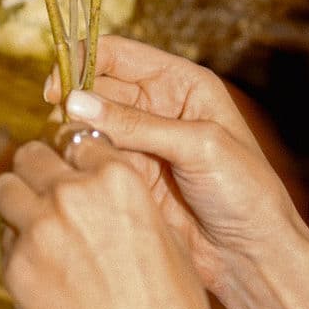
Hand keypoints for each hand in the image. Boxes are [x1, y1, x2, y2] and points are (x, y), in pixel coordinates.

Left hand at [0, 131, 234, 308]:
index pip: (78, 141)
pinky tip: (41, 269)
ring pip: (5, 188)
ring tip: (33, 222)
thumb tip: (105, 194)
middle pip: (33, 155)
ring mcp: (38, 230)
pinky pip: (4, 240)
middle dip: (39, 170)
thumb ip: (128, 204)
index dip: (76, 156)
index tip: (72, 168)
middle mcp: (72, 195)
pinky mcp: (16, 269)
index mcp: (118, 179)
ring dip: (17, 199)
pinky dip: (17, 246)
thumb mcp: (168, 240)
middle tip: (45, 191)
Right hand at [45, 37, 308, 297]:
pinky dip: (77, 163)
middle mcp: (158, 107)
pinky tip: (73, 174)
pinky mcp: (129, 177)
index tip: (57, 86)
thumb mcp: (198, 147)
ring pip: (88, 125)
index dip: (82, 60)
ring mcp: (141, 143)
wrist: (252, 254)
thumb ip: (137, 124)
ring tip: (71, 154)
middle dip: (74, 102)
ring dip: (72, 135)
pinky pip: (91, 160)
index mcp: (182, 83)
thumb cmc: (245, 191)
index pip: (119, 54)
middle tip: (62, 128)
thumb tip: (74, 102)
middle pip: (97, 88)